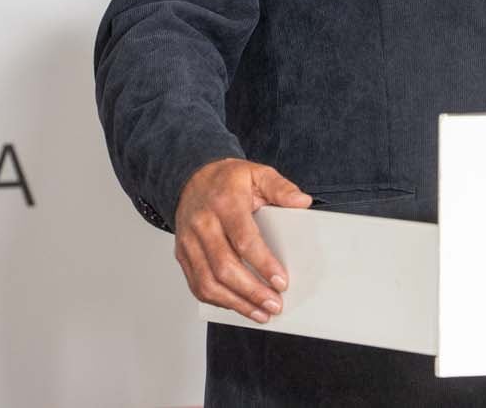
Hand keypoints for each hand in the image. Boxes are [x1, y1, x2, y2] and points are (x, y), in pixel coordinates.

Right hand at [173, 157, 313, 322]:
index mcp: (224, 202)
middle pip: (224, 266)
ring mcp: (189, 242)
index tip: (282, 282)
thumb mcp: (258, 173)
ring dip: (236, 303)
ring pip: (208, 282)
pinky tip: (239, 306)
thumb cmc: (228, 180)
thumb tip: (302, 202)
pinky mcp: (182, 255)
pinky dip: (219, 301)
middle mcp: (202, 224)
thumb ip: (281, 188)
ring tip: (260, 313)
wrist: (192, 179)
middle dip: (251, 291)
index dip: (263, 264)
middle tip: (274, 304)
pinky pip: (197, 285)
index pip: (244, 239)